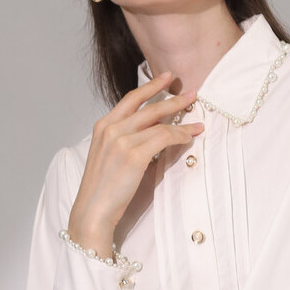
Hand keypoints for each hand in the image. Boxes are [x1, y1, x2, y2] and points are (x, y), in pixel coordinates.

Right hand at [67, 72, 202, 255]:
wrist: (92, 211)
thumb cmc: (102, 189)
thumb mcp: (109, 156)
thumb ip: (125, 140)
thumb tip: (154, 134)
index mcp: (103, 126)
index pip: (130, 99)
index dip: (150, 87)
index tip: (166, 79)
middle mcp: (111, 129)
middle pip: (148, 107)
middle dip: (173, 98)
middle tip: (191, 93)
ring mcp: (121, 140)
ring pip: (159, 123)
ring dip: (182, 122)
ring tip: (197, 122)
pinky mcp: (133, 155)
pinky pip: (164, 138)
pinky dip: (179, 136)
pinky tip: (188, 138)